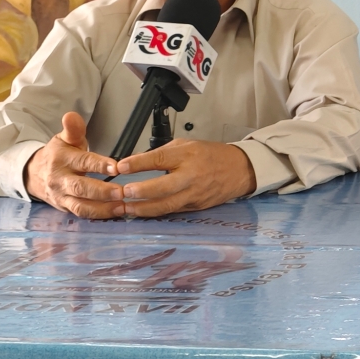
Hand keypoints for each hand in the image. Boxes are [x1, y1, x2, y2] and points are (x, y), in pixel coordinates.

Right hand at [24, 112, 126, 218]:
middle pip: (81, 187)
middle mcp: (60, 179)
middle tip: (122, 192)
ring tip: (122, 207)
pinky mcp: (64, 208)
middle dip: (102, 191)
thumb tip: (71, 115)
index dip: (99, 165)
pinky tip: (115, 213)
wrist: (33, 174)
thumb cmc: (57, 155)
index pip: (82, 162)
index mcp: (62, 159)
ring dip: (102, 208)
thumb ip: (73, 129)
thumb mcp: (64, 139)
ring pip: (81, 205)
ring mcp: (62, 196)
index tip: (116, 167)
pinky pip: (81, 214)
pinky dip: (98, 215)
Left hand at [111, 138, 256, 216]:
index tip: (120, 167)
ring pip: (166, 205)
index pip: (159, 159)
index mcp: (188, 155)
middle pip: (163, 187)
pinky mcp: (196, 207)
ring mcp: (194, 194)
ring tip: (127, 208)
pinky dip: (156, 213)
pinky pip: (173, 211)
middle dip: (141, 191)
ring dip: (144, 209)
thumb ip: (161, 154)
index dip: (138, 164)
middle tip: (123, 192)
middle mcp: (191, 176)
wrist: (239, 170)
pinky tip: (142, 213)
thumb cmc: (210, 155)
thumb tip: (135, 163)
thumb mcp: (186, 145)